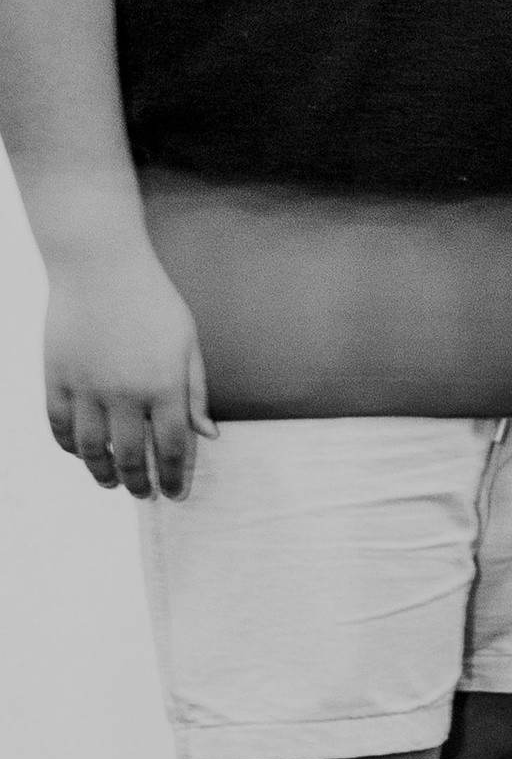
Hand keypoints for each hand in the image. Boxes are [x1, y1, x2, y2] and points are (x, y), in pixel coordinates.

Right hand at [44, 252, 211, 496]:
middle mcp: (125, 393)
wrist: (99, 264)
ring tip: (111, 483)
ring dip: (102, 473)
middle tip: (145, 494)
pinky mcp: (56, 376)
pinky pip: (59, 425)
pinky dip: (70, 446)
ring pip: (92, 449)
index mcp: (164, 386)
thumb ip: (196, 392)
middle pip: (131, 457)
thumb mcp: (187, 343)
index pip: (172, 448)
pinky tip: (81, 454)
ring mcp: (86, 387)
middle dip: (140, 483)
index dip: (175, 477)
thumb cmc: (152, 301)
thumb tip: (208, 435)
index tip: (175, 494)